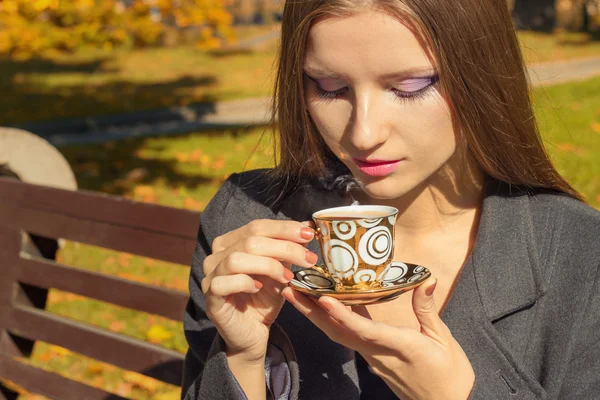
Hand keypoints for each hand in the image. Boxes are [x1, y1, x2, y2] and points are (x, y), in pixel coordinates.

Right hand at [202, 220, 317, 363]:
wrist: (253, 334)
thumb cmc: (264, 299)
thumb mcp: (280, 270)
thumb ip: (288, 249)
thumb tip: (307, 226)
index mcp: (231, 243)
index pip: (257, 226)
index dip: (284, 228)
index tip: (309, 233)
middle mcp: (217, 255)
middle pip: (250, 240)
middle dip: (284, 247)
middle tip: (309, 259)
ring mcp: (210, 276)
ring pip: (237, 259)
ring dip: (268, 265)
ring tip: (288, 277)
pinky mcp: (210, 297)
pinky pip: (224, 283)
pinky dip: (245, 283)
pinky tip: (259, 289)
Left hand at [281, 279, 474, 399]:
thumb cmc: (448, 373)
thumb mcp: (443, 339)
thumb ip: (428, 309)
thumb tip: (426, 279)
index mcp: (398, 345)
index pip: (364, 330)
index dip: (343, 315)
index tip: (323, 299)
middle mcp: (378, 353)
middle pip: (338, 332)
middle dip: (312, 312)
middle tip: (291, 290)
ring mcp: (372, 358)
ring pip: (339, 336)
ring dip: (316, 316)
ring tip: (299, 294)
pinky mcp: (372, 359)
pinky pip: (348, 338)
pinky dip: (333, 320)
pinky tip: (326, 304)